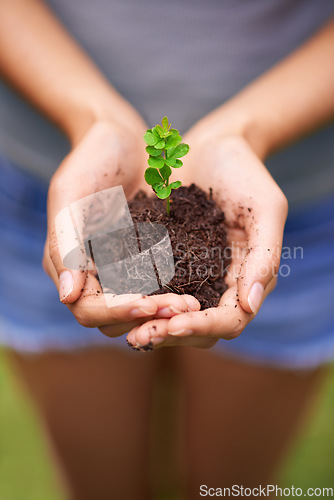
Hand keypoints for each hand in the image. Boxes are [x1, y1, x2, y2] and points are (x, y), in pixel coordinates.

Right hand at [43, 118, 199, 338]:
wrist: (124, 138)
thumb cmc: (92, 160)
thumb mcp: (72, 195)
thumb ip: (67, 242)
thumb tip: (67, 295)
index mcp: (69, 265)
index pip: (87, 308)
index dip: (117, 311)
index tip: (150, 303)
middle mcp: (94, 275)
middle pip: (115, 319)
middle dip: (147, 318)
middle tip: (183, 308)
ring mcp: (121, 270)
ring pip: (139, 309)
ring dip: (164, 313)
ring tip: (194, 305)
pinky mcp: (146, 261)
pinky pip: (159, 288)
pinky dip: (175, 295)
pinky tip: (199, 292)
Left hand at [126, 132, 287, 348]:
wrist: (211, 146)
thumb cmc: (245, 172)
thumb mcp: (264, 208)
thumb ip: (265, 255)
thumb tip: (252, 304)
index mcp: (245, 278)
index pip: (229, 319)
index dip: (203, 327)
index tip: (175, 324)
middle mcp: (217, 285)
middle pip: (197, 328)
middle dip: (170, 335)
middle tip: (139, 337)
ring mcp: (189, 276)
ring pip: (171, 317)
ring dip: (149, 326)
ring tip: (124, 328)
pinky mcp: (164, 262)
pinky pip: (149, 290)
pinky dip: (135, 301)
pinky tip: (112, 301)